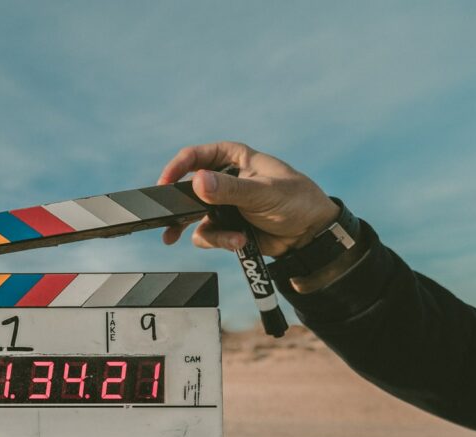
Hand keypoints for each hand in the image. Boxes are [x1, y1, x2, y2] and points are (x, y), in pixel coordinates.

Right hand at [157, 141, 339, 256]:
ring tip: (225, 239)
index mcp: (234, 158)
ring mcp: (223, 205)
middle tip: (167, 219)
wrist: (311, 235)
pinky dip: (220, 241)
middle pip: (187, 189)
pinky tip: (239, 242)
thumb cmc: (296, 201)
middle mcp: (224, 179)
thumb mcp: (263, 192)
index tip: (165, 185)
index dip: (176, 168)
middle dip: (179, 207)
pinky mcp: (226, 227)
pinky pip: (208, 235)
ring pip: (193, 217)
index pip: (196, 156)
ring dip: (206, 231)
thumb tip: (198, 182)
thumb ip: (230, 188)